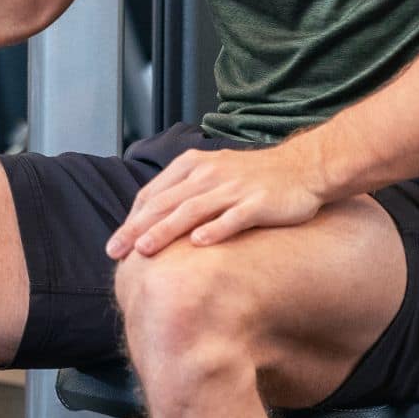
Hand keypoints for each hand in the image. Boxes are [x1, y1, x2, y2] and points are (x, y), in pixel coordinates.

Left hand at [107, 147, 325, 259]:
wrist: (304, 168)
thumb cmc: (254, 177)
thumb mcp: (213, 173)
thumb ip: (184, 191)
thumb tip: (152, 221)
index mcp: (193, 165)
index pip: (153, 194)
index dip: (131, 219)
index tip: (115, 243)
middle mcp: (209, 174)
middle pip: (166, 203)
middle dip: (137, 228)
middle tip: (114, 252)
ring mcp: (234, 188)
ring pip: (192, 210)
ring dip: (166, 230)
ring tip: (144, 249)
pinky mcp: (258, 202)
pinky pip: (233, 217)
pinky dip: (216, 229)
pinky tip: (199, 243)